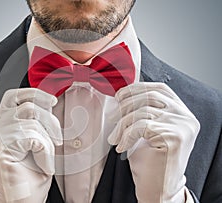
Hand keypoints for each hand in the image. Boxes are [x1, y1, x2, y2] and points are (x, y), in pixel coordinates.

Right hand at [0, 88, 61, 201]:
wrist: (22, 202)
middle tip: (57, 137)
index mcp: (1, 128)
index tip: (52, 100)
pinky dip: (45, 151)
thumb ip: (38, 123)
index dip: (33, 93)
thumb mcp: (38, 143)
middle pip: (25, 104)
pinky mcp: (0, 150)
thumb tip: (49, 104)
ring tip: (48, 157)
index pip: (12, 97)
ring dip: (48, 139)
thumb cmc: (31, 176)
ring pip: (31, 120)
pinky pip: (32, 137)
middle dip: (48, 116)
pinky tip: (44, 165)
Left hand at [108, 82, 199, 202]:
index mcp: (182, 112)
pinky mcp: (173, 138)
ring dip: (122, 124)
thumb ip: (143, 110)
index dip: (137, 88)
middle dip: (125, 105)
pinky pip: (140, 126)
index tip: (119, 96)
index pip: (160, 89)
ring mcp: (182, 127)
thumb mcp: (147, 129)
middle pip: (149, 97)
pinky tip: (122, 146)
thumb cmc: (150, 159)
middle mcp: (186, 117)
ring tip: (115, 138)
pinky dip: (126, 135)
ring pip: (142, 111)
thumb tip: (120, 94)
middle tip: (112, 118)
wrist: (157, 188)